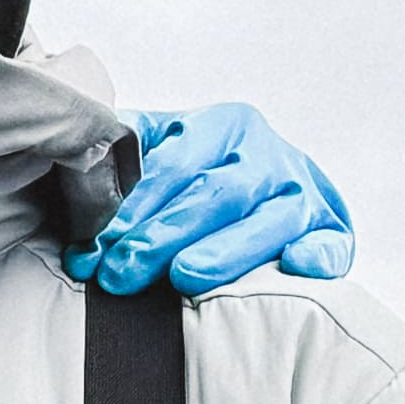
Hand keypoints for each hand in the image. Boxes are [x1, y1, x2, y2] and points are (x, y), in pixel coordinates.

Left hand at [76, 102, 356, 295]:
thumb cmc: (198, 180)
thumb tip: (71, 168)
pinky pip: (334, 242)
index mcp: (224, 126)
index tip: (90, 248)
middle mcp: (267, 154)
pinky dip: (320, 255)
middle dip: (163, 236)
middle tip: (119, 272)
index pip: (175, 165)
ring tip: (184, 277)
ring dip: (226, 251)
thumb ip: (123, 158)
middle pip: (217, 194)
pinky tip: (295, 266)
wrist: (267, 183)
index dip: (130, 207)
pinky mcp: (331, 228)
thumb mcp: (161, 154)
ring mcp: (302, 191)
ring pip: (269, 219)